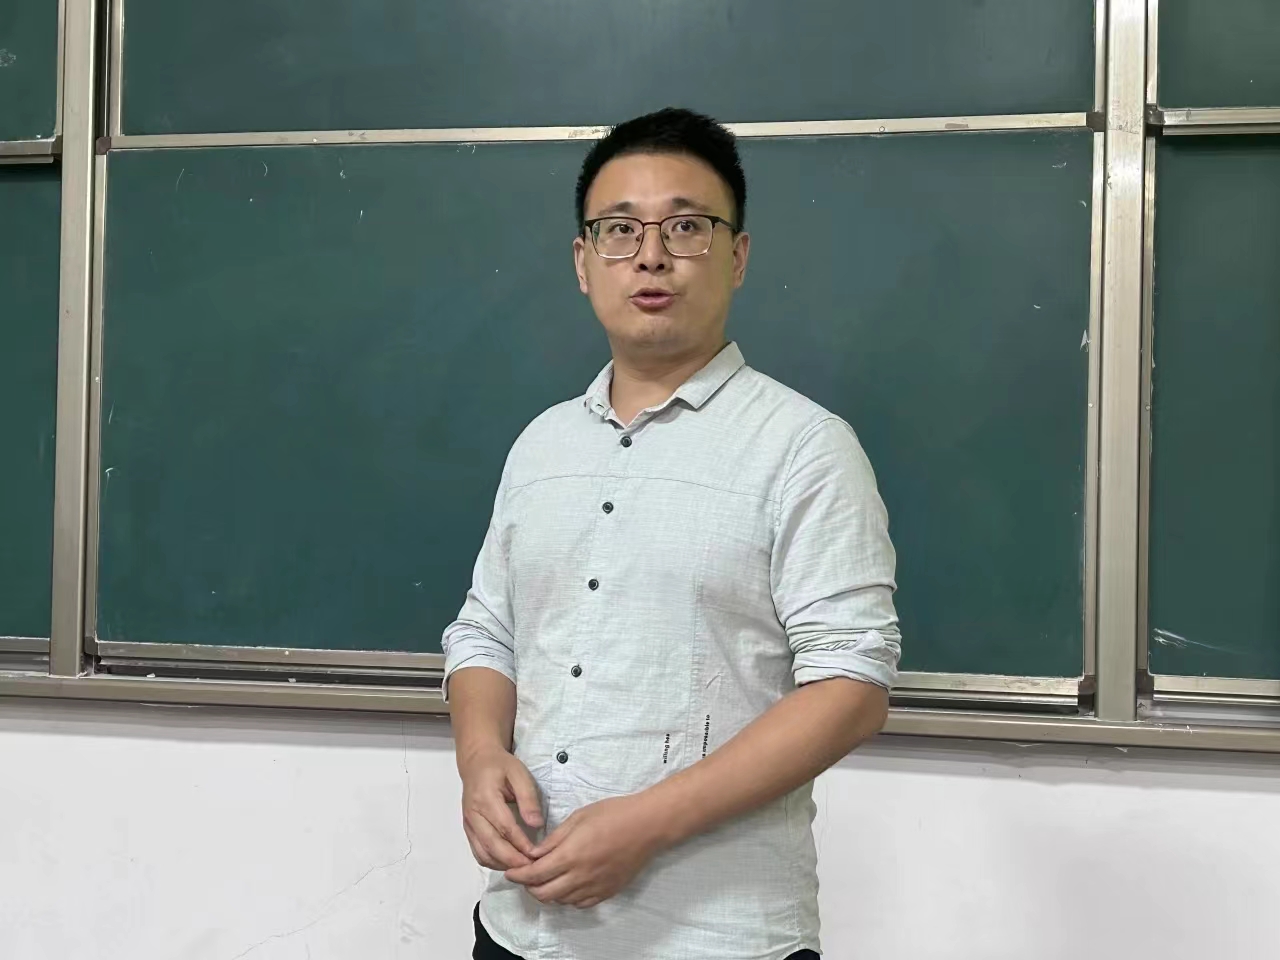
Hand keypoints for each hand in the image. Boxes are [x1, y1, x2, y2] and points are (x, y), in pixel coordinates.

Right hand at [459, 745, 543, 870]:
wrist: (477, 763)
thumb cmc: (501, 766)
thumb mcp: (519, 774)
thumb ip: (528, 798)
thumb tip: (536, 824)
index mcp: (486, 798)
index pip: (505, 828)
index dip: (521, 844)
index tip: (537, 854)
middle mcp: (473, 815)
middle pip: (492, 845)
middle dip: (513, 860)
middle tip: (532, 868)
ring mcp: (469, 825)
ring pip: (483, 854)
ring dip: (503, 865)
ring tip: (524, 868)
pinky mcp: (468, 831)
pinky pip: (478, 853)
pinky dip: (493, 862)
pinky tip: (509, 863)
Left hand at [503, 794, 665, 907]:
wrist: (647, 825)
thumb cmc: (614, 814)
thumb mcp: (578, 817)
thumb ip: (554, 838)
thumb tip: (535, 853)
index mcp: (570, 855)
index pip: (534, 874)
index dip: (518, 875)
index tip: (509, 871)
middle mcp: (580, 876)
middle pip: (544, 894)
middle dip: (529, 887)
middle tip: (525, 876)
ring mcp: (595, 887)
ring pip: (561, 901)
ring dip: (548, 893)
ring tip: (545, 879)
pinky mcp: (607, 892)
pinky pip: (581, 903)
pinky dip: (568, 898)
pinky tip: (568, 885)